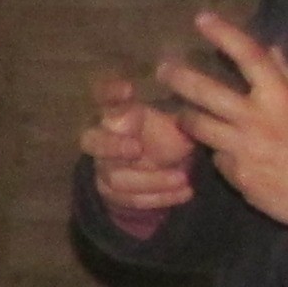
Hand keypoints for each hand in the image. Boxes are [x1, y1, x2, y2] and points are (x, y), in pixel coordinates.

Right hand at [79, 72, 199, 216]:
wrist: (165, 171)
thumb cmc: (168, 135)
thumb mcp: (176, 119)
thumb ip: (179, 109)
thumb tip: (196, 87)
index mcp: (115, 111)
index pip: (102, 96)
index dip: (110, 93)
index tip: (129, 89)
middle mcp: (102, 138)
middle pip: (91, 141)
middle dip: (112, 146)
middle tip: (137, 148)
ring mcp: (104, 167)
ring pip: (115, 177)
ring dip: (151, 180)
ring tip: (183, 178)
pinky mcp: (112, 193)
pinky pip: (130, 200)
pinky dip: (159, 197)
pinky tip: (185, 192)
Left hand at [156, 12, 287, 228]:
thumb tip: (271, 49)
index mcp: (280, 97)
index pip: (249, 56)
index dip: (224, 34)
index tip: (202, 19)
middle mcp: (257, 119)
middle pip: (206, 92)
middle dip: (180, 78)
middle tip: (163, 70)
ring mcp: (243, 148)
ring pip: (199, 126)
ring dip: (186, 118)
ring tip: (182, 115)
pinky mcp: (236, 174)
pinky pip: (218, 158)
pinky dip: (220, 154)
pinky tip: (229, 156)